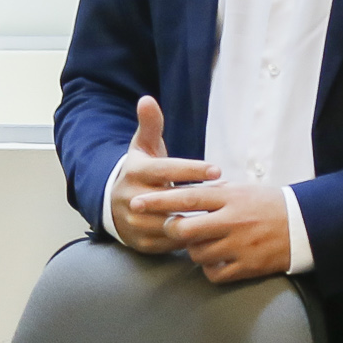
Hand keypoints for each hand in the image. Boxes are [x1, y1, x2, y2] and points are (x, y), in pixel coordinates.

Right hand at [106, 97, 220, 254]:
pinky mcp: (140, 243)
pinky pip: (170, 243)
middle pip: (171, 199)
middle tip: (228, 194)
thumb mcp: (142, 146)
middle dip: (201, 197)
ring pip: (172, 223)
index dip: (192, 170)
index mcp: (135, 172)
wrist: (113, 205)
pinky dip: (190, 238)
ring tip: (223, 214)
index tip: (218, 170)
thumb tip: (147, 99)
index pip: (166, 170)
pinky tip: (211, 231)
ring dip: (198, 219)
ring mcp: (135, 223)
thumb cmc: (140, 171)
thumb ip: (150, 124)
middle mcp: (132, 198)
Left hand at [157, 181, 295, 283]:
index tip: (137, 201)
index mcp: (230, 197)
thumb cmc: (268, 205)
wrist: (304, 226)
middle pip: (186, 229)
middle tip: (173, 228)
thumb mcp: (243, 190)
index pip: (187, 197)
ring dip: (195, 250)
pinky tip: (218, 260)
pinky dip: (210, 269)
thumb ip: (213, 193)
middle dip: (173, 230)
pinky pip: (214, 273)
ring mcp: (240, 245)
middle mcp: (233, 220)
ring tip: (206, 243)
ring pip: (197, 253)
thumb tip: (182, 194)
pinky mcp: (247, 266)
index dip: (159, 200)